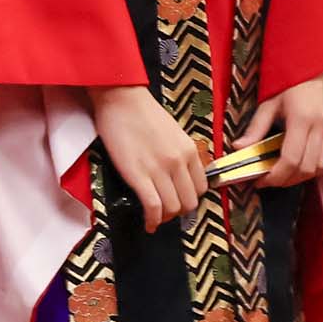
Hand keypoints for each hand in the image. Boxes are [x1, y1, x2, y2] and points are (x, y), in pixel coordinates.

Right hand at [89, 84, 206, 227]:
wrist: (121, 99)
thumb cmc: (143, 113)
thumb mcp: (173, 132)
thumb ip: (180, 153)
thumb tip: (179, 175)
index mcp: (189, 150)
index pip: (201, 188)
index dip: (190, 198)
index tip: (179, 200)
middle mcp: (179, 162)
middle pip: (188, 203)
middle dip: (178, 212)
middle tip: (166, 210)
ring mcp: (160, 169)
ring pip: (172, 208)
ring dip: (164, 217)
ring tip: (155, 216)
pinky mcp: (139, 175)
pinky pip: (153, 206)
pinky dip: (152, 220)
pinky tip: (148, 223)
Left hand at [242, 75, 322, 185]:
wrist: (312, 64)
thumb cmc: (289, 80)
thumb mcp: (268, 102)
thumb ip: (256, 128)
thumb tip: (239, 148)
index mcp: (301, 119)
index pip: (291, 159)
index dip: (276, 176)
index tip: (261, 180)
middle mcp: (320, 126)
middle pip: (306, 168)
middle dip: (286, 180)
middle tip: (268, 180)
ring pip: (320, 167)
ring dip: (301, 177)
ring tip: (283, 174)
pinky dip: (315, 168)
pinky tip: (301, 165)